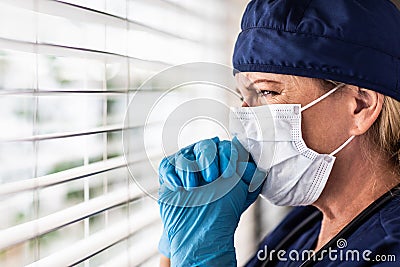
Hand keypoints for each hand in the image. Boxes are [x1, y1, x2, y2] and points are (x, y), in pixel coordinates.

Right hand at [158, 137, 265, 265]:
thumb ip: (250, 174)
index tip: (228, 174)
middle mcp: (203, 160)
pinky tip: (179, 187)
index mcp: (222, 160)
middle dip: (208, 159)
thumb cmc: (222, 212)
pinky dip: (172, 174)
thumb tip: (254, 158)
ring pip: (185, 155)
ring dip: (189, 170)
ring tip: (193, 188)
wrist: (202, 232)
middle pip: (204, 146)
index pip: (224, 147)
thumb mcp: (243, 192)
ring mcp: (185, 167)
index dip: (227, 156)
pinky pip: (167, 166)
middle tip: (210, 178)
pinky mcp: (169, 176)